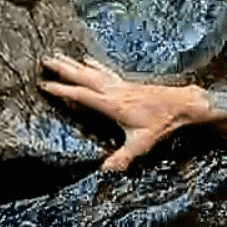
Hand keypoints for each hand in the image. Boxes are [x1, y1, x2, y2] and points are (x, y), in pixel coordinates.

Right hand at [40, 54, 202, 171]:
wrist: (182, 104)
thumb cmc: (162, 123)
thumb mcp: (141, 144)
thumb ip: (122, 157)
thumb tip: (105, 172)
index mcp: (112, 105)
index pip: (82, 95)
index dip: (63, 91)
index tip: (45, 85)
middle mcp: (113, 91)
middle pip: (83, 77)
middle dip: (63, 69)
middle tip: (44, 60)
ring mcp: (120, 85)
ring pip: (92, 71)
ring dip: (74, 64)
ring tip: (58, 55)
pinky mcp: (127, 83)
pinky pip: (105, 71)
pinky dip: (93, 65)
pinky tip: (87, 59)